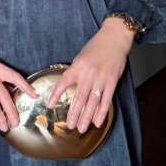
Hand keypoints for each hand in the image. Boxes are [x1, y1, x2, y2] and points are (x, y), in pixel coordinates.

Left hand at [46, 18, 134, 132]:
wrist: (115, 37)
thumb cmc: (97, 46)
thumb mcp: (81, 56)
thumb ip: (75, 71)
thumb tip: (69, 85)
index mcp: (78, 66)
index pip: (64, 82)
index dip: (56, 94)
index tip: (50, 105)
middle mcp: (89, 73)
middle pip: (79, 98)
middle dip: (74, 114)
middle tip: (69, 126)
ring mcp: (102, 78)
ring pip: (92, 102)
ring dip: (87, 117)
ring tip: (82, 128)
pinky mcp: (112, 81)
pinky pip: (106, 100)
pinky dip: (102, 112)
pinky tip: (97, 121)